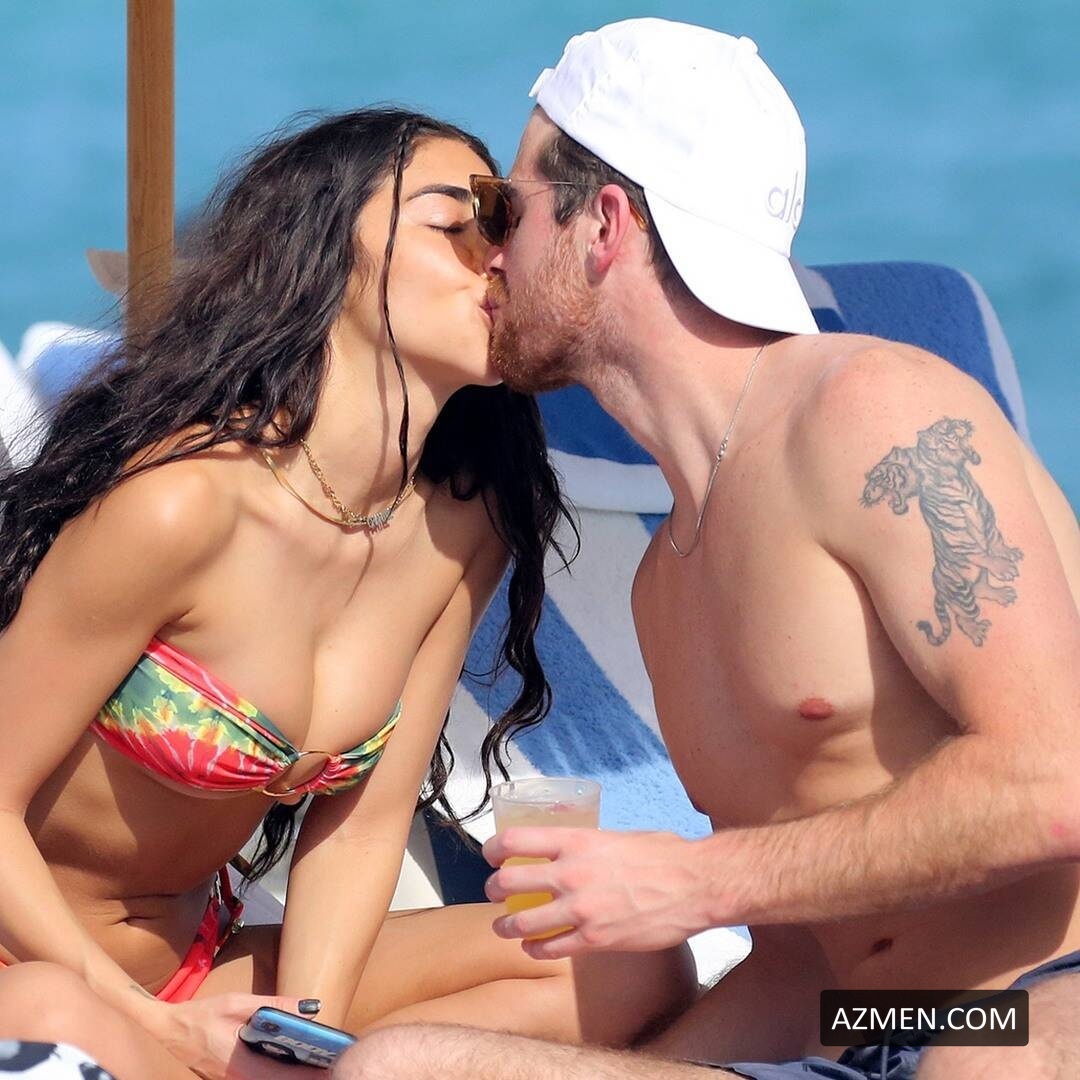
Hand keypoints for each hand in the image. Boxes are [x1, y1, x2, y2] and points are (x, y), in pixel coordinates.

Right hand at [141, 992, 326, 1078]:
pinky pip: (263, 1077)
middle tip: (333, 1057)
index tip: (334, 1063)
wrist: (168, 1030)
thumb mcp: (237, 1002)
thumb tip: (309, 1007)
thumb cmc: (201, 1015)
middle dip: (306, 1071)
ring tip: (320, 1055)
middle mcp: (240, 1079)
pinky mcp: (235, 1077)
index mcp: (242, 1064)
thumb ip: (273, 1005)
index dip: (310, 1073)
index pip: (284, 1077)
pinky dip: (281, 1068)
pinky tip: (296, 1055)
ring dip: (295, 1070)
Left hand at [483, 828, 711, 959]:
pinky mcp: (595, 940)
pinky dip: (536, 949)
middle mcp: (571, 873)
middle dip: (492, 890)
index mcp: (576, 840)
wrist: (695, 885)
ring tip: (503, 927)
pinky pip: (551, 948)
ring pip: (521, 922)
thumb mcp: (617, 836)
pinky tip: (534, 947)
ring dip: (505, 926)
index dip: (493, 848)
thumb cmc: (663, 855)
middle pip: (507, 883)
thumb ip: (589, 845)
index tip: (490, 855)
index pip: (515, 840)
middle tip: (492, 893)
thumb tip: (573, 850)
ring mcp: (581, 909)